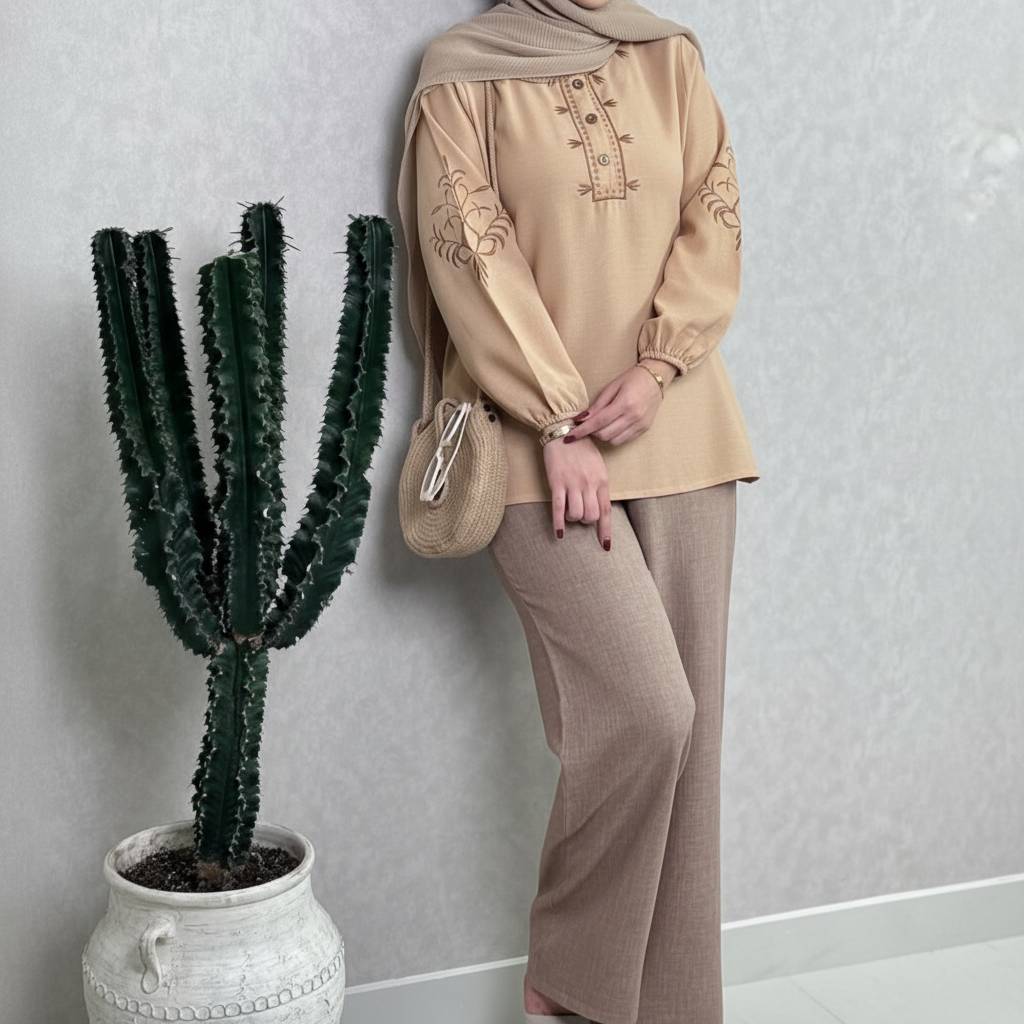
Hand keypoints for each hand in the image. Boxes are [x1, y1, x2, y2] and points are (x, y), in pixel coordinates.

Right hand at [543, 434, 611, 549]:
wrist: (563, 430)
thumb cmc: (581, 448)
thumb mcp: (597, 465)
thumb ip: (599, 485)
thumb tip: (598, 504)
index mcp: (602, 480)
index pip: (606, 511)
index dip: (605, 530)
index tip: (605, 545)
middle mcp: (589, 484)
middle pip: (591, 516)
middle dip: (586, 522)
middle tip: (580, 514)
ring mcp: (573, 484)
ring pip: (576, 515)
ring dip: (572, 519)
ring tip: (568, 512)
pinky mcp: (557, 483)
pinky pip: (558, 508)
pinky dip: (559, 524)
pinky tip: (559, 534)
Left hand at [563, 359, 677, 445]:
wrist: (656, 379)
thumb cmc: (632, 379)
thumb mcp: (612, 387)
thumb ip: (597, 405)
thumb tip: (581, 419)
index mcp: (624, 403)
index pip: (598, 422)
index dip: (582, 431)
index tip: (569, 436)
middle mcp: (634, 416)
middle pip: (604, 434)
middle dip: (591, 432)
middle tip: (586, 425)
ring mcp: (640, 425)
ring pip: (613, 441)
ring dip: (603, 435)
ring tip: (600, 425)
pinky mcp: (644, 429)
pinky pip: (623, 440)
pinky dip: (613, 437)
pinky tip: (611, 427)